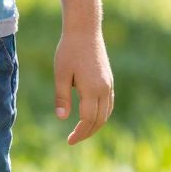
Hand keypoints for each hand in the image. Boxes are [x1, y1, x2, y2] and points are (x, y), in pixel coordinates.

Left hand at [52, 28, 113, 145]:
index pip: (88, 119)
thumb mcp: (61, 74)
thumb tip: (62, 118)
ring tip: (82, 131)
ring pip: (106, 113)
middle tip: (73, 140)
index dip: (79, 133)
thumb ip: (62, 97)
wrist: (85, 30)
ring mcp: (108, 84)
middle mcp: (104, 89)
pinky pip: (108, 103)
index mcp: (92, 89)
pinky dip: (101, 114)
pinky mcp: (109, 79)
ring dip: (95, 125)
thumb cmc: (69, 50)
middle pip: (99, 120)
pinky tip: (91, 117)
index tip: (69, 141)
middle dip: (87, 132)